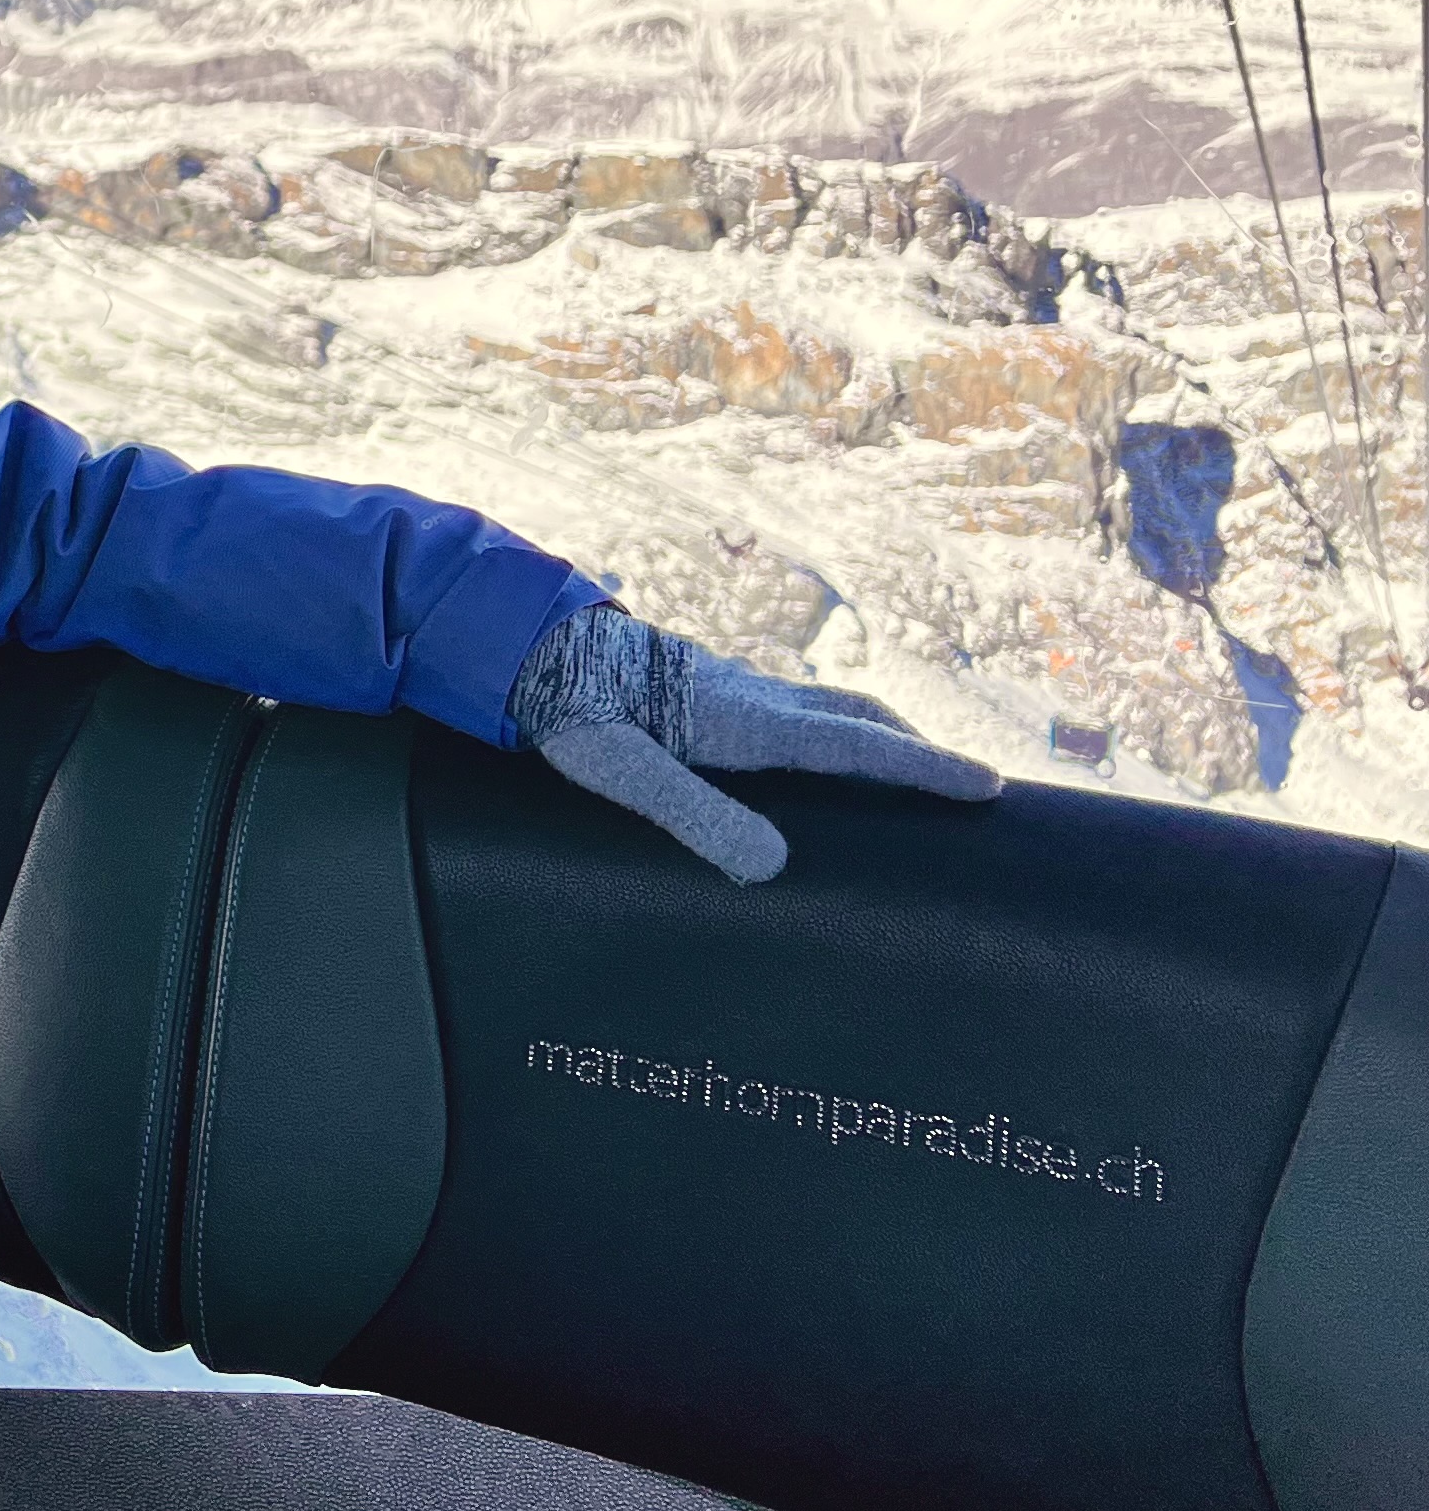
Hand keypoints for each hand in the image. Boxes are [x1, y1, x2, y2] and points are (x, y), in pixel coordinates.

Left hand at [508, 604, 1000, 881]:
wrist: (521, 641)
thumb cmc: (568, 710)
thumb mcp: (623, 773)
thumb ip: (695, 817)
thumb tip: (774, 868)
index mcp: (743, 720)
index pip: (854, 745)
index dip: (922, 769)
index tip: (989, 787)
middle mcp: (747, 696)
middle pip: (854, 717)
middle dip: (915, 749)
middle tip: (970, 782)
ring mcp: (725, 684)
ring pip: (822, 705)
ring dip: (873, 732)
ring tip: (907, 764)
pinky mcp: (698, 683)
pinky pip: (787, 705)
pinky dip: (826, 724)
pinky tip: (807, 746)